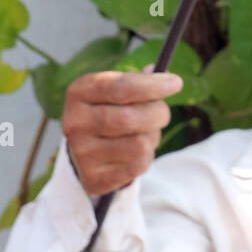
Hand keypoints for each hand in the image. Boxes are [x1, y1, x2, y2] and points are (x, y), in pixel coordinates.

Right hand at [62, 69, 182, 196]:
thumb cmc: (109, 109)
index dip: (152, 85)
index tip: (176, 82)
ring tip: (145, 133)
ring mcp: (82, 152)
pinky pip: (138, 165)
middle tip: (162, 112)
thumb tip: (163, 74)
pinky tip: (136, 151)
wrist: (85, 149)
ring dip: (153, 137)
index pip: (120, 86)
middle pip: (131, 117)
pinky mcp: (94, 177)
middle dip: (158, 113)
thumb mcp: (117, 89)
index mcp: (79, 92)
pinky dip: (146, 156)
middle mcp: (75, 122)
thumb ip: (140, 81)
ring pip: (139, 144)